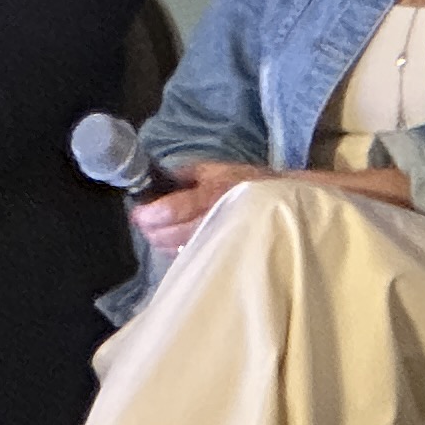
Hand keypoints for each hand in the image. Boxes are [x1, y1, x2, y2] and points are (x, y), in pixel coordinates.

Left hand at [131, 162, 281, 256]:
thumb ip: (188, 173)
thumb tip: (160, 179)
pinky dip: (179, 251)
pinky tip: (176, 244)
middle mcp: (215, 219)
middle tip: (144, 224)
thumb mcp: (219, 168)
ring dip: (163, 243)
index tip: (138, 214)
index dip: (150, 214)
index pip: (173, 208)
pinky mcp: (226, 254)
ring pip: (181, 249)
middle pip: (172, 235)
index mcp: (211, 194)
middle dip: (152, 231)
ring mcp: (221, 240)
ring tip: (157, 234)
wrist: (286, 203)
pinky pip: (195, 256)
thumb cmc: (251, 182)